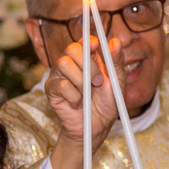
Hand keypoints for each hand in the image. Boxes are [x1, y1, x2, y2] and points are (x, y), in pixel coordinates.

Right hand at [46, 37, 124, 168]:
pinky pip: (61, 85)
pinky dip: (74, 96)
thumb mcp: (117, 83)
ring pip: (64, 64)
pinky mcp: (51, 89)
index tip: (96, 45)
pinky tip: (77, 102)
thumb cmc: (107, 104)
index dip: (89, 41)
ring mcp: (59, 75)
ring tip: (87, 94)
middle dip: (88, 64)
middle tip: (98, 81)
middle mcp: (72, 63)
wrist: (96, 128)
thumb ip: (117, 62)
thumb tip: (115, 42)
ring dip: (81, 81)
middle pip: (72, 49)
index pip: (85, 41)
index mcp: (88, 58)